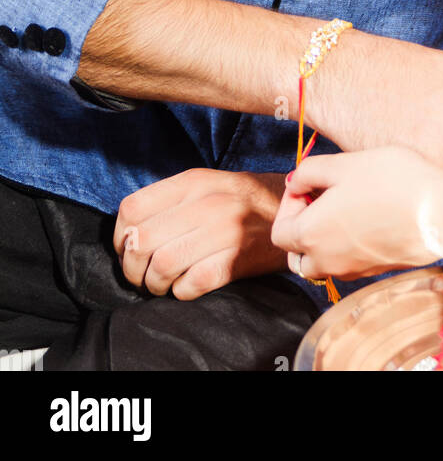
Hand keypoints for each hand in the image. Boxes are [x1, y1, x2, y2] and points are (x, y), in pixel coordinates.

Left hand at [113, 169, 288, 299]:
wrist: (290, 212)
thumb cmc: (240, 202)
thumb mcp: (206, 184)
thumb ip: (170, 200)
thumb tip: (129, 231)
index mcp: (193, 182)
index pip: (133, 208)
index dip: (120, 236)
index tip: (127, 248)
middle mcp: (206, 204)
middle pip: (141, 241)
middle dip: (132, 267)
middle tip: (141, 274)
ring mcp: (222, 233)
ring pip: (161, 266)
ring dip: (154, 283)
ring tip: (162, 283)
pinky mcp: (235, 261)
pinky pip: (189, 285)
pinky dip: (180, 292)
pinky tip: (186, 285)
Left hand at [271, 147, 442, 280]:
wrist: (440, 209)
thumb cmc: (390, 180)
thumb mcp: (343, 164)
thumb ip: (309, 172)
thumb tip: (295, 183)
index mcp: (311, 235)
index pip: (279, 231)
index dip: (288, 203)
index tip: (310, 184)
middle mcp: (327, 261)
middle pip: (296, 255)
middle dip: (301, 227)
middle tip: (322, 198)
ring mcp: (353, 270)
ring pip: (322, 264)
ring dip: (323, 240)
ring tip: (344, 208)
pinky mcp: (376, 271)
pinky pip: (348, 264)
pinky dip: (346, 246)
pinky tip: (368, 216)